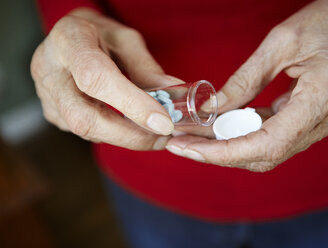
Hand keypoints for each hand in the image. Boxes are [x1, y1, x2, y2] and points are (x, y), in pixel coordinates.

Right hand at [31, 8, 182, 149]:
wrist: (69, 39)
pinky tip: (130, 127)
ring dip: (125, 138)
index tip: (162, 123)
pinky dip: (113, 135)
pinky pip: (85, 132)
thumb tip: (173, 93)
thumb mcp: (125, 40)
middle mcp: (48, 70)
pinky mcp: (51, 112)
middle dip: (129, 135)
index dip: (131, 104)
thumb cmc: (99, 35)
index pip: (96, 77)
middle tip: (162, 139)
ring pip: (85, 130)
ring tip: (153, 134)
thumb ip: (146, 67)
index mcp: (68, 40)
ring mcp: (46, 95)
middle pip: (84, 117)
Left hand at [166, 0, 327, 170]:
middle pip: (266, 155)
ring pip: (270, 149)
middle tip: (184, 144)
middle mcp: (327, 120)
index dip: (225, 153)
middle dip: (220, 153)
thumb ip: (245, 80)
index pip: (267, 145)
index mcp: (322, 99)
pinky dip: (249, 132)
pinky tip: (225, 124)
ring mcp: (325, 123)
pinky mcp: (319, 118)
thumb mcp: (281, 43)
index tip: (191, 150)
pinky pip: (279, 134)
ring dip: (232, 144)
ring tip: (197, 135)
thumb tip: (211, 108)